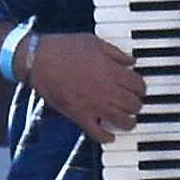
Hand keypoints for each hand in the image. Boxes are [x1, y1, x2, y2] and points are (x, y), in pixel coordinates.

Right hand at [24, 30, 144, 136]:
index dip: (141, 87)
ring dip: (129, 122)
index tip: (138, 88)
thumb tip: (130, 60)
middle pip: (134, 104)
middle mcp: (105, 90)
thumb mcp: (94, 42)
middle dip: (137, 104)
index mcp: (110, 70)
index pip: (138, 85)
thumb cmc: (63, 48)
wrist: (39, 60)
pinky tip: (110, 136)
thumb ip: (115, 53)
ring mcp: (93, 105)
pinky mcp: (79, 115)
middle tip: (134, 103)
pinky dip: (107, 137)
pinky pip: (98, 133)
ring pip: (122, 121)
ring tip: (128, 120)